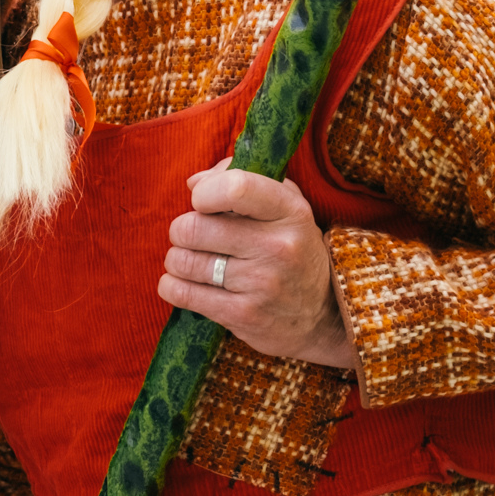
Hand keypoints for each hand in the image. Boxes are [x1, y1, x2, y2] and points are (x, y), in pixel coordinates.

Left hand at [158, 166, 356, 372]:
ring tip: (195, 263)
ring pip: (182, 261)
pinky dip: (173, 286)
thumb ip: (239, 179)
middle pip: (192, 227)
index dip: (204, 193)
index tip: (202, 202)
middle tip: (195, 238)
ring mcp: (261, 284)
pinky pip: (179, 292)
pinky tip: (189, 284)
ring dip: (178, 260)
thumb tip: (194, 182)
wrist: (322, 316)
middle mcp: (278, 247)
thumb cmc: (289, 248)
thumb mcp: (282, 206)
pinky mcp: (243, 316)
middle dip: (182, 230)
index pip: (235, 187)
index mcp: (290, 212)